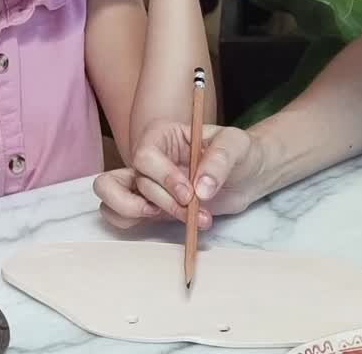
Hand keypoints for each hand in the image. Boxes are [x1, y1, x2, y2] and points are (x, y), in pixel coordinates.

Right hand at [93, 120, 264, 229]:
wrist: (249, 175)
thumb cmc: (241, 152)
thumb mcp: (237, 146)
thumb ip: (219, 161)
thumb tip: (200, 189)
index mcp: (163, 136)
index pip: (144, 155)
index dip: (163, 177)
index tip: (190, 193)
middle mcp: (149, 159)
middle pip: (132, 181)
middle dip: (162, 201)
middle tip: (193, 209)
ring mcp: (147, 183)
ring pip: (112, 198)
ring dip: (140, 215)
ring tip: (180, 219)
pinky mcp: (152, 206)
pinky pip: (122, 216)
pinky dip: (137, 225)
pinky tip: (175, 223)